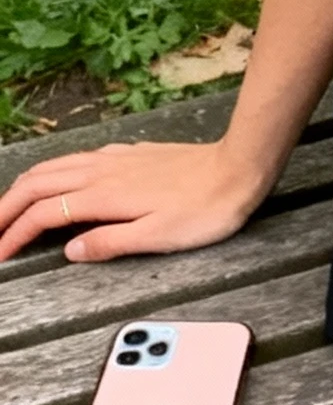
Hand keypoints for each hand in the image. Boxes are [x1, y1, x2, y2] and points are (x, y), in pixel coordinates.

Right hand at [0, 139, 267, 265]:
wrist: (238, 168)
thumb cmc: (204, 208)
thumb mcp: (157, 237)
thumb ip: (110, 243)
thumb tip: (70, 250)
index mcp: (103, 195)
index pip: (44, 214)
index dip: (14, 235)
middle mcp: (102, 170)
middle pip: (38, 182)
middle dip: (6, 206)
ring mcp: (115, 158)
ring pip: (55, 165)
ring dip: (26, 186)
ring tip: (10, 206)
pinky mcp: (130, 154)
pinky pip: (78, 158)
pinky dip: (54, 171)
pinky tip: (60, 180)